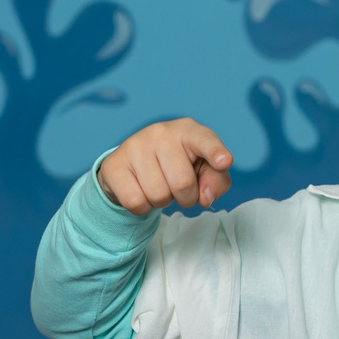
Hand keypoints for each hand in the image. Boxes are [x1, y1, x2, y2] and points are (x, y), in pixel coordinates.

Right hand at [97, 119, 232, 214]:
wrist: (135, 165)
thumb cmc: (178, 166)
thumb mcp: (204, 171)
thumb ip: (216, 182)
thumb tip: (206, 197)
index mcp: (188, 130)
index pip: (204, 139)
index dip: (215, 152)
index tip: (224, 161)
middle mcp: (161, 132)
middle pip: (182, 183)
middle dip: (185, 197)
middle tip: (179, 189)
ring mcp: (135, 145)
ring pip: (158, 195)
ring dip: (163, 201)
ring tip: (159, 186)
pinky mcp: (114, 164)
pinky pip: (136, 202)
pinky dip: (143, 207)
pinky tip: (141, 191)